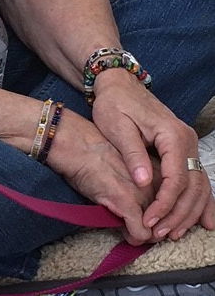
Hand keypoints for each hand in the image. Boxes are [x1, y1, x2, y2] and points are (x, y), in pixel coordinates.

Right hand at [45, 106, 155, 243]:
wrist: (77, 144)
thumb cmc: (93, 149)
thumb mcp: (124, 161)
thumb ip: (138, 178)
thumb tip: (141, 200)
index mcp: (155, 168)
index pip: (171, 200)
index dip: (161, 211)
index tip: (148, 216)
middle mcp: (154, 182)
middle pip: (167, 217)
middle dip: (155, 226)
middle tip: (139, 226)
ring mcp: (143, 193)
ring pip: (157, 229)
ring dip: (145, 234)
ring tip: (130, 229)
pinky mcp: (128, 204)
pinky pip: (140, 234)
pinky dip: (133, 237)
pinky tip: (124, 231)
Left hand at [92, 69, 214, 241]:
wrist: (119, 85)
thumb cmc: (115, 103)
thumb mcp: (117, 126)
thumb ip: (132, 154)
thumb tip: (144, 182)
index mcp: (172, 135)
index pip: (176, 179)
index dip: (164, 204)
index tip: (149, 220)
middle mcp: (187, 140)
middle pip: (192, 186)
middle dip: (177, 213)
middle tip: (159, 233)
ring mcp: (188, 145)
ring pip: (199, 185)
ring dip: (188, 212)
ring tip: (172, 232)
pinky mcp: (182, 149)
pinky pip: (197, 178)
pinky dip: (200, 201)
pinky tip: (203, 221)